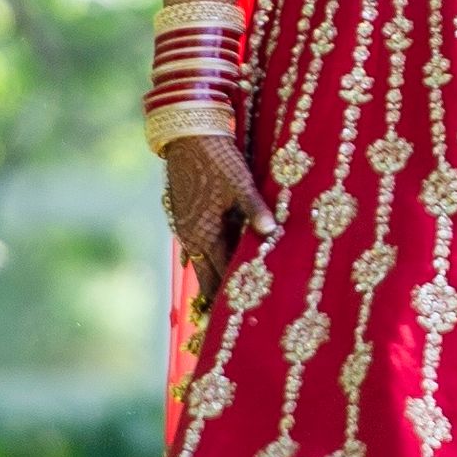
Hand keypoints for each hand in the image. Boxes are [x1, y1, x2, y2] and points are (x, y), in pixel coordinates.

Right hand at [163, 134, 276, 305]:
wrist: (186, 134)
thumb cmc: (217, 158)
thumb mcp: (241, 182)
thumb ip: (256, 209)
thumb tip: (272, 231)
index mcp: (206, 235)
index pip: (222, 277)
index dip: (232, 298)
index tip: (242, 318)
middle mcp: (193, 238)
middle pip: (209, 276)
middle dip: (220, 297)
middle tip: (231, 322)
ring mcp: (186, 228)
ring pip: (202, 261)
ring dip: (215, 277)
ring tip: (226, 299)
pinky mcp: (185, 216)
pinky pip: (197, 246)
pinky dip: (208, 257)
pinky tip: (213, 264)